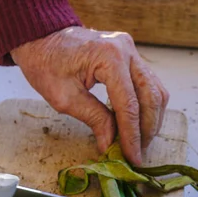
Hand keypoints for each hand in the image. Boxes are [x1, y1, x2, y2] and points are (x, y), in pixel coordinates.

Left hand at [11, 27, 168, 164]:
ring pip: (155, 89)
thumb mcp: (64, 97)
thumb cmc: (45, 64)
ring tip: (139, 141)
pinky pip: (147, 82)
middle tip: (138, 153)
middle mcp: (126, 50)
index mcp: (109, 57)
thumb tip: (111, 145)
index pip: (129, 104)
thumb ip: (93, 119)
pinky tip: (137, 123)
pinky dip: (146, 105)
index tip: (133, 159)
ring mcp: (131, 49)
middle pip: (151, 96)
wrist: (41, 37)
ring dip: (151, 118)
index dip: (132, 135)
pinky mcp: (130, 54)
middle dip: (147, 129)